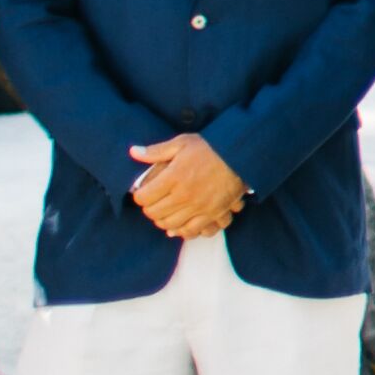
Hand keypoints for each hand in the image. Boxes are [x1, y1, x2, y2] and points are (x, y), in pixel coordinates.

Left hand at [126, 131, 246, 239]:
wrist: (241, 155)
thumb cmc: (211, 147)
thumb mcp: (182, 143)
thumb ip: (156, 151)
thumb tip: (133, 152)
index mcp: (173, 177)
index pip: (143, 198)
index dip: (140, 195)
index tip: (144, 191)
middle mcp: (183, 195)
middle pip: (154, 213)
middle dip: (149, 208)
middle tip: (153, 202)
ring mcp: (198, 207)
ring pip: (169, 224)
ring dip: (163, 220)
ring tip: (165, 212)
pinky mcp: (212, 214)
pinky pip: (190, 231)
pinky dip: (181, 230)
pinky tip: (179, 225)